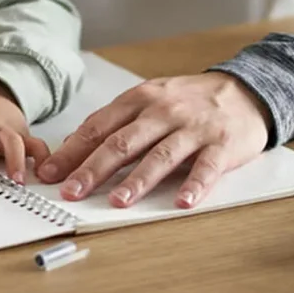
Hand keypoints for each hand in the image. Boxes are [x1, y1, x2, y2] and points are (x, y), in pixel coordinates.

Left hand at [36, 72, 271, 209]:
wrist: (244, 89)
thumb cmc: (189, 100)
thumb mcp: (148, 100)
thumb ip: (114, 122)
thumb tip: (72, 145)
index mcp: (139, 99)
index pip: (98, 127)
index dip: (71, 151)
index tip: (49, 173)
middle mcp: (162, 111)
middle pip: (122, 142)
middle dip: (93, 168)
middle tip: (71, 192)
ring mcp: (192, 128)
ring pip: (160, 155)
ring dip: (137, 180)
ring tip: (118, 202)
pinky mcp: (222, 144)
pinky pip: (206, 167)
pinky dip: (194, 186)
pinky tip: (182, 203)